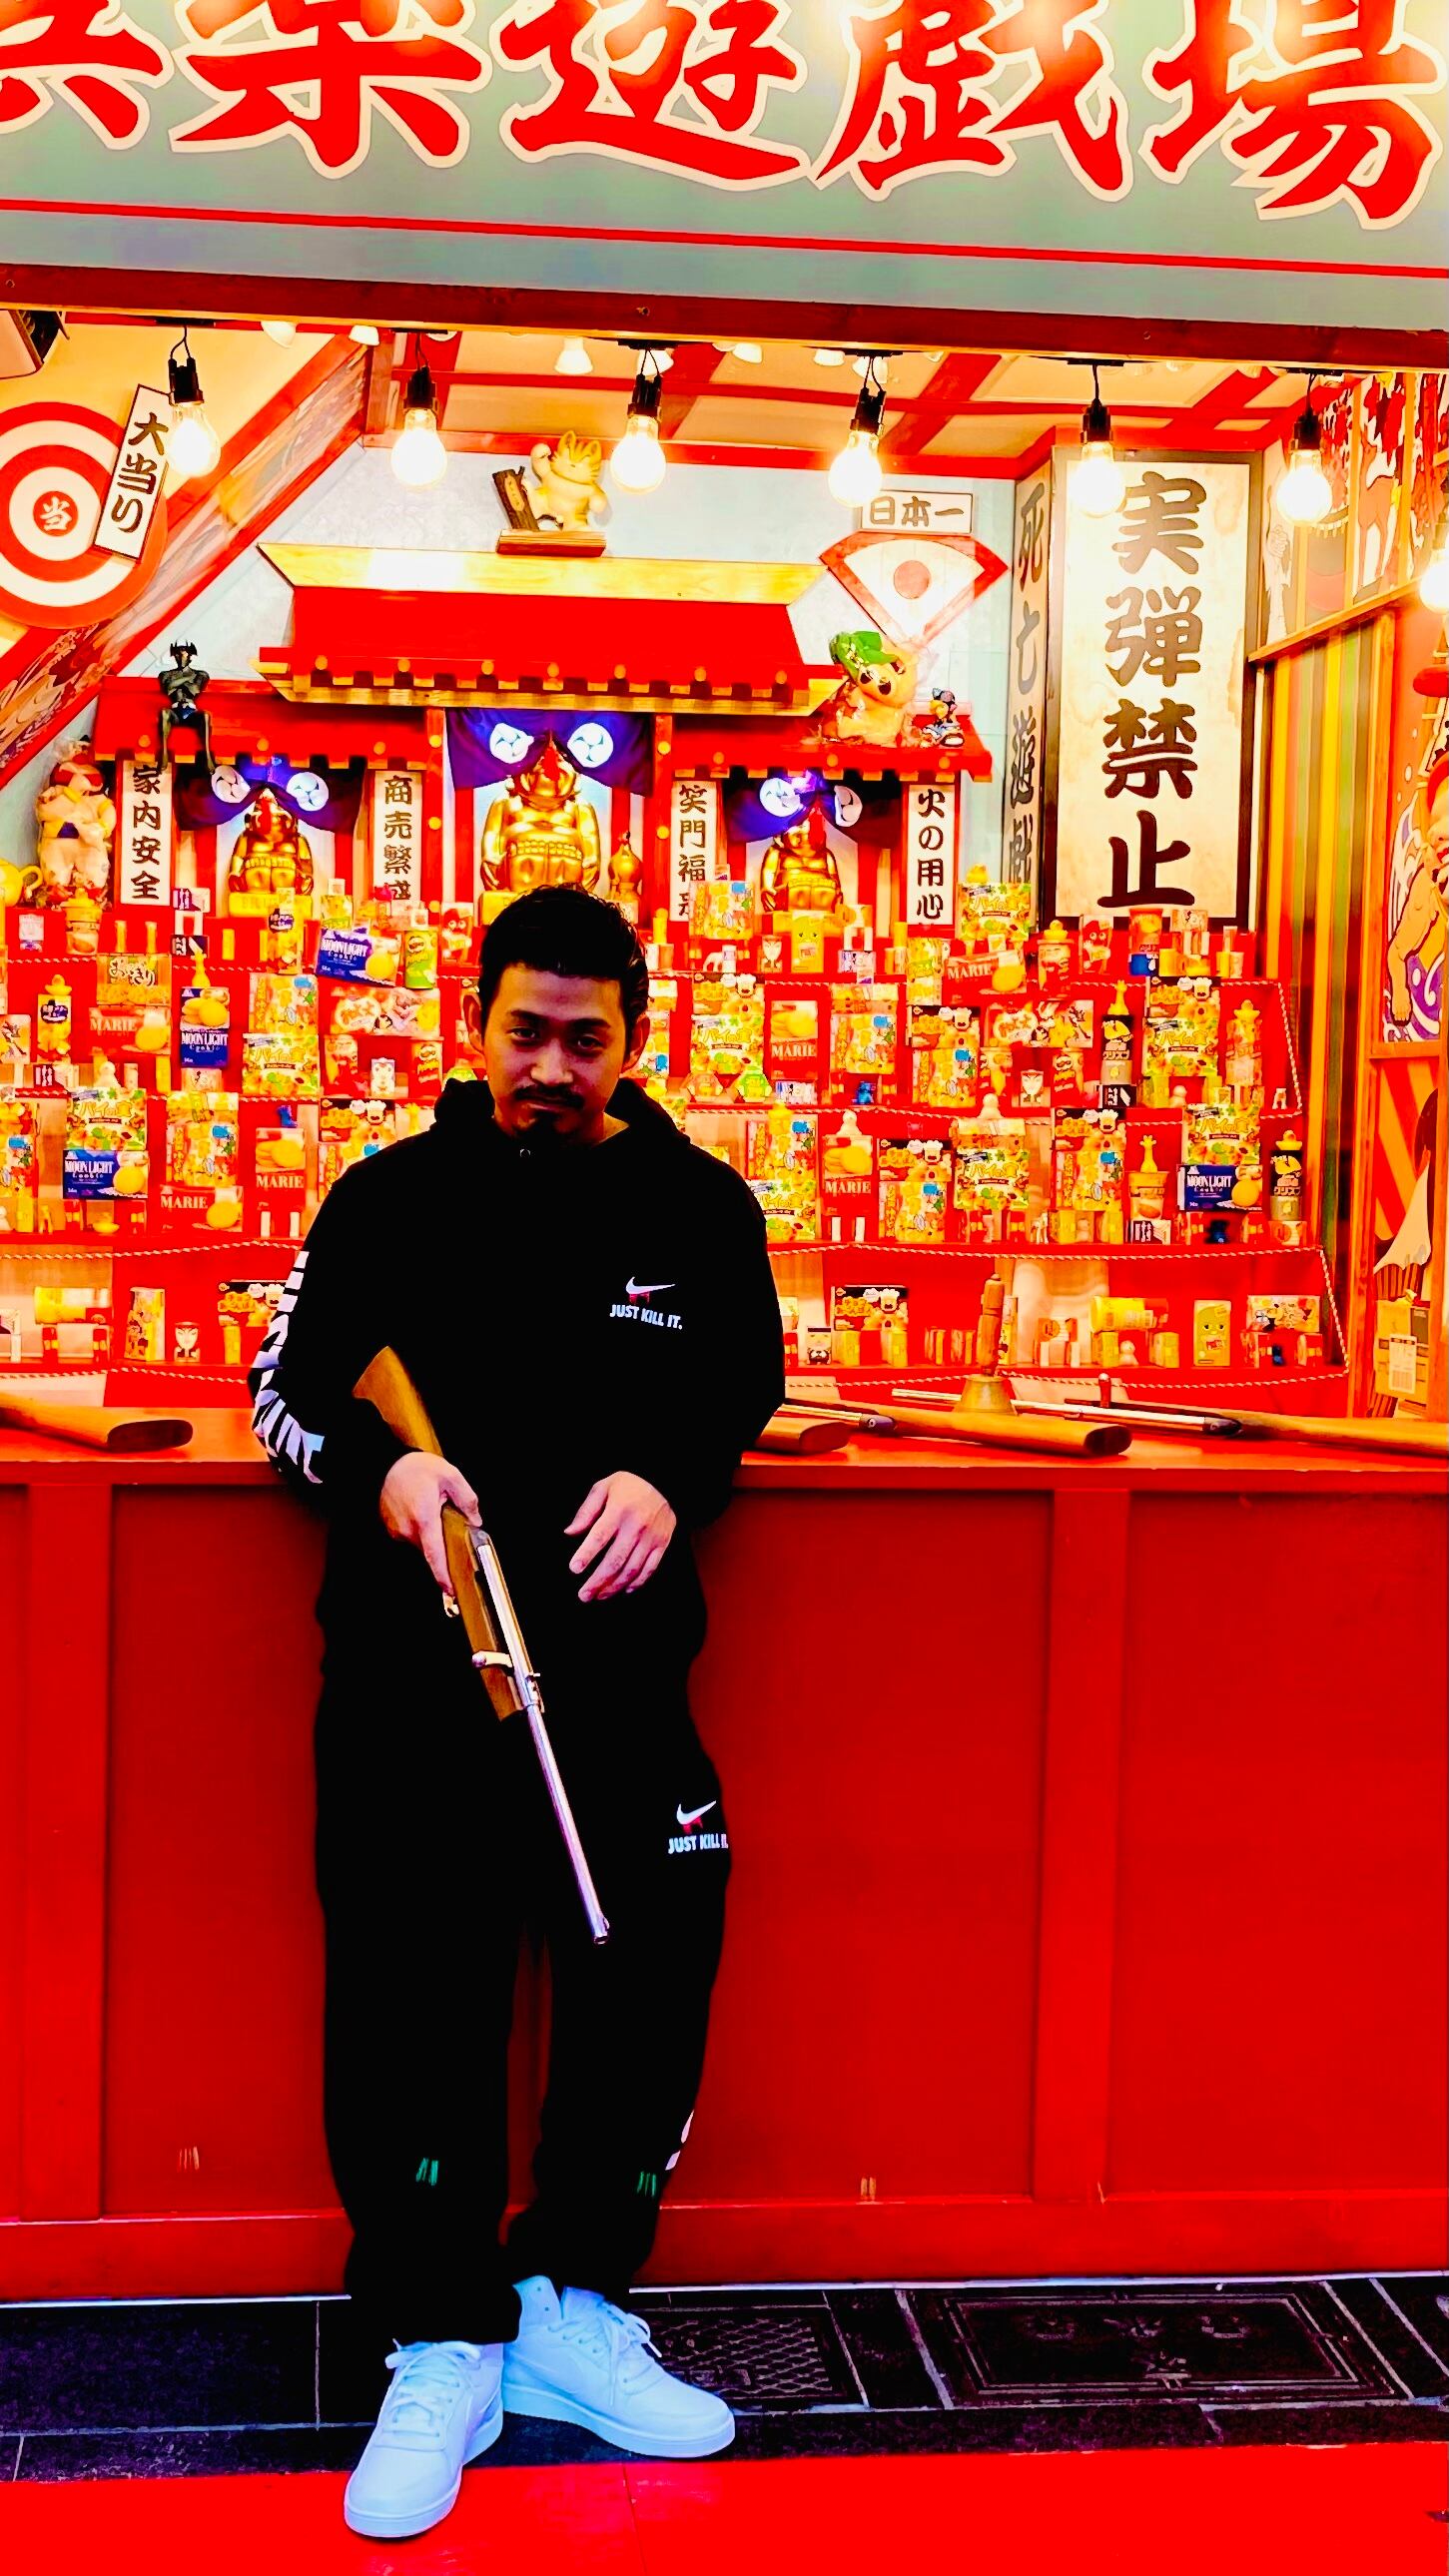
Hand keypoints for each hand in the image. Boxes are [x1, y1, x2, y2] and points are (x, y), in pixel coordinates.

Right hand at [380, 1450, 480, 1595]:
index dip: (442, 1575)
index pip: (434, 1555)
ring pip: (422, 1543)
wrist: (387, 1463)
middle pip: (432, 1550)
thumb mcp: (451, 1476)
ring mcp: (397, 1530)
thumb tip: (475, 1521)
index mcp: (424, 1519)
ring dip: (431, 1533)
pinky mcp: (392, 1529)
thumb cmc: (417, 1468)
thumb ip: (467, 1500)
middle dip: (443, 1542)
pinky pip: (412, 1536)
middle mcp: (408, 1529)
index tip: (450, 1590)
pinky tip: (421, 1508)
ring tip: (430, 1507)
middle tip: (446, 1518)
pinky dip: (421, 1528)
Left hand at [566, 1472, 675, 1601]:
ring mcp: (651, 1537)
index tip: (574, 1569)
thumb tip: (570, 1533)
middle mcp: (637, 1526)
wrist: (665, 1482)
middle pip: (615, 1560)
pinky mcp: (662, 1544)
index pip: (600, 1535)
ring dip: (614, 1586)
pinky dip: (637, 1583)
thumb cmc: (629, 1486)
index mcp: (619, 1510)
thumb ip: (586, 1511)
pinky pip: (650, 1569)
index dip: (586, 1553)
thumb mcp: (604, 1487)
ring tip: (599, 1596)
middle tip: (583, 1595)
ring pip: (632, 1570)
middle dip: (598, 1581)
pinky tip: (624, 1590)